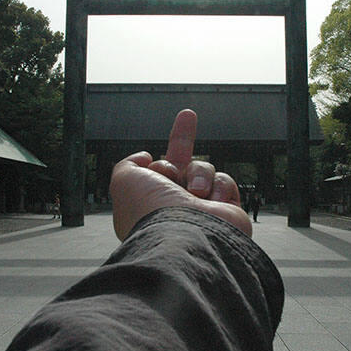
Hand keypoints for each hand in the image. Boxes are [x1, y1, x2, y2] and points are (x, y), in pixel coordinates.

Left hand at [110, 109, 251, 239]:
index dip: (154, 160)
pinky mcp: (227, 211)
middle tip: (187, 115)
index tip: (149, 154)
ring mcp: (202, 208)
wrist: (186, 235)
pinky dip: (218, 186)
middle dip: (183, 137)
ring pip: (203, 168)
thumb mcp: (124, 180)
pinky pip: (225, 181)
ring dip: (198, 173)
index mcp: (151, 202)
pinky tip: (211, 201)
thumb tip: (146, 156)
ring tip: (193, 192)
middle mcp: (176, 205)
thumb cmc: (152, 211)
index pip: (154, 172)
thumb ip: (130, 164)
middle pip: (181, 163)